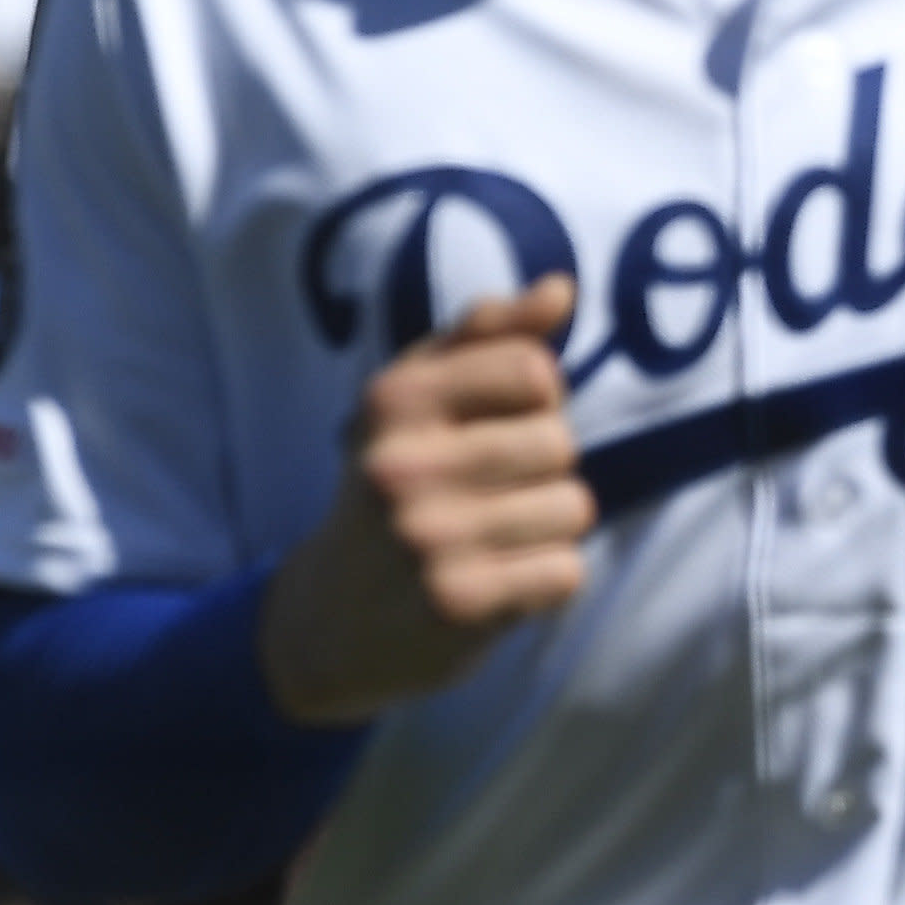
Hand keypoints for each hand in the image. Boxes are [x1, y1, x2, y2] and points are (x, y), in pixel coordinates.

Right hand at [261, 279, 590, 724]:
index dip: (532, 402)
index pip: (534, 371)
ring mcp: (427, 539)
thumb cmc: (400, 481)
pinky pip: (565, 571)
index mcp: (393, 399)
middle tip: (479, 496)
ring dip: (545, 528)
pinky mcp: (456, 605)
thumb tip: (560, 288)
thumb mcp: (421, 397)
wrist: (332, 616)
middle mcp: (400, 466)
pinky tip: (492, 584)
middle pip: (559, 442)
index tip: (488, 428)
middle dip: (539, 469)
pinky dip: (544, 580)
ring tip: (485, 540)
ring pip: (572, 507)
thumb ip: (491, 334)